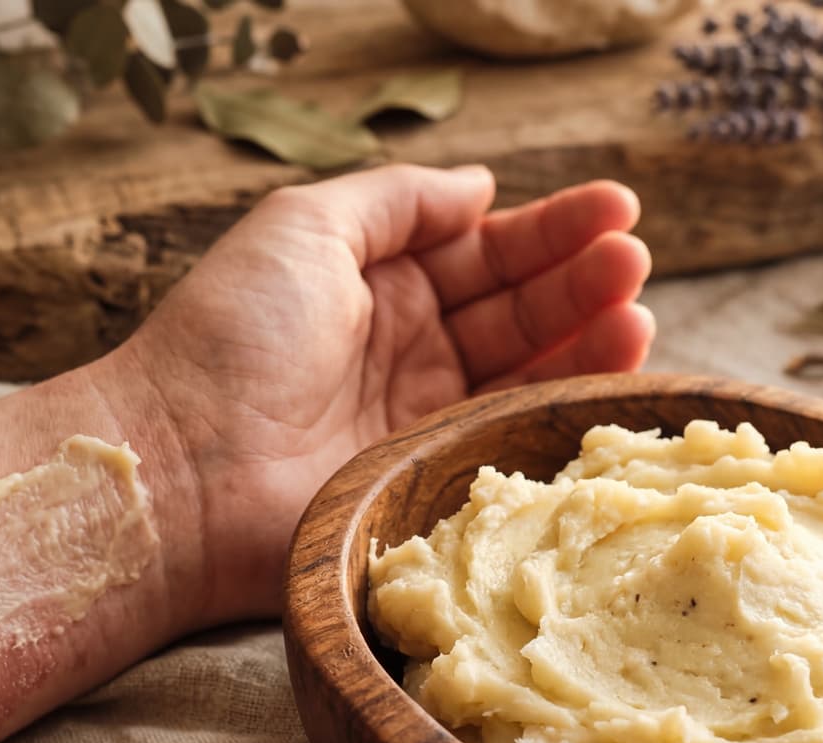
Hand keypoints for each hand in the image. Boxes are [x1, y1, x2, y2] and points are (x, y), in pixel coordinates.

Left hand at [114, 164, 653, 621]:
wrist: (184, 469)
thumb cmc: (231, 337)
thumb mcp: (304, 228)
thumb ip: (397, 201)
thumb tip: (482, 186)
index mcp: (375, 284)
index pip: (483, 250)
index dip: (551, 229)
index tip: (617, 208)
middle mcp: (406, 348)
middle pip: (516, 306)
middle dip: (581, 278)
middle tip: (634, 258)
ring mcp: (423, 416)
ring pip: (527, 368)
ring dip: (588, 335)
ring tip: (639, 306)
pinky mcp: (434, 477)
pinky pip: (514, 431)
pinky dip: (566, 401)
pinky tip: (615, 367)